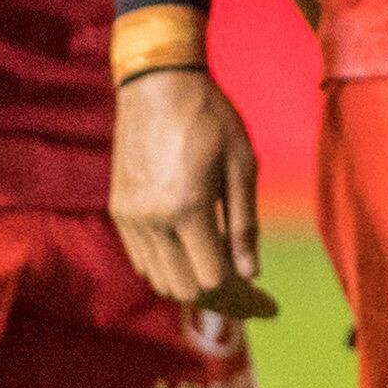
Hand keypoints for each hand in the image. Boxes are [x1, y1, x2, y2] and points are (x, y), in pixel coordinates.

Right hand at [112, 65, 278, 318]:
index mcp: (187, 208)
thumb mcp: (242, 165)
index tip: (267, 304)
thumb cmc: (210, 116)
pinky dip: (168, 268)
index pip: (214, 279)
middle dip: (220, 297)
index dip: (243, 298)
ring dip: (192, 284)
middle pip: (185, 288)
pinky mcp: (119, 209)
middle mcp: (152, 219)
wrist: (156, 82)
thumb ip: (245, 223)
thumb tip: (252, 274)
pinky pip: (142, 259)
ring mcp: (130, 216)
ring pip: (160, 279)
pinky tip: (193, 254)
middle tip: (248, 293)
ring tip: (223, 274)